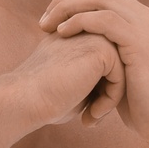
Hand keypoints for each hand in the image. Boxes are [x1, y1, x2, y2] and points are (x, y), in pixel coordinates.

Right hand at [9, 27, 125, 130]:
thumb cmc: (45, 101)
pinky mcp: (102, 48)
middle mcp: (86, 30)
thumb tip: (115, 88)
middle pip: (117, 66)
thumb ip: (95, 79)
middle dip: (109, 95)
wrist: (25, 99)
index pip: (106, 65)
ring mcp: (95, 35)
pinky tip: (93, 112)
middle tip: (91, 117)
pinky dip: (111, 100)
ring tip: (92, 116)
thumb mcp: (75, 86)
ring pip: (123, 70)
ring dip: (111, 99)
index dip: (100, 93)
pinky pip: (122, 76)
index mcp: (76, 35)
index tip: (86, 113)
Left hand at [36, 0, 148, 147]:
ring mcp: (145, 26)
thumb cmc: (143, 105)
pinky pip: (105, 19)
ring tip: (47, 26)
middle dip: (65, 0)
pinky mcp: (141, 42)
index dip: (72, 0)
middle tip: (43, 22)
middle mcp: (145, 16)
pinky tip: (62, 33)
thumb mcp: (120, 71)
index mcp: (140, 19)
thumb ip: (106, 54)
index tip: (49, 21)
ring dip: (67, 8)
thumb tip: (80, 52)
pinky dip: (79, 22)